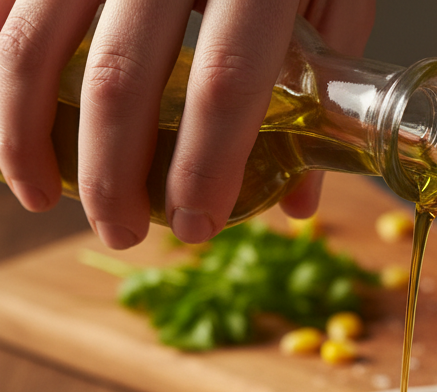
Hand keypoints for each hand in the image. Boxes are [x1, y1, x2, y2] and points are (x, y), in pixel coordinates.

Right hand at [0, 0, 375, 247]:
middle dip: (110, 175)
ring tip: (35, 194)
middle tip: (119, 234)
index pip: (225, 84)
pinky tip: (6, 107)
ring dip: (23, 128)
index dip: (204, 167)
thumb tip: (300, 202)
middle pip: (118, 77)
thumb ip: (327, 83)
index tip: (194, 228)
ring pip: (33, 34)